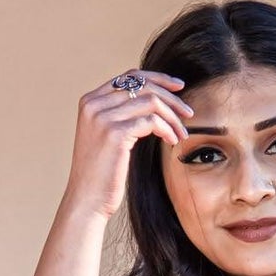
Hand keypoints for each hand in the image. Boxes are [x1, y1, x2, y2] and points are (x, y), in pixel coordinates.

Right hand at [63, 70, 191, 219]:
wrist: (87, 199)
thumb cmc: (100, 173)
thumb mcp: (105, 136)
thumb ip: (120, 114)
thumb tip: (153, 100)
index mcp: (90, 101)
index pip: (129, 76)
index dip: (158, 78)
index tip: (178, 87)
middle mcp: (94, 105)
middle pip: (143, 86)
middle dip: (171, 97)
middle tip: (188, 113)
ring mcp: (103, 117)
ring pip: (151, 102)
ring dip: (172, 117)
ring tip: (181, 133)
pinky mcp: (115, 133)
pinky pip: (152, 121)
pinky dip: (167, 129)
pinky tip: (172, 141)